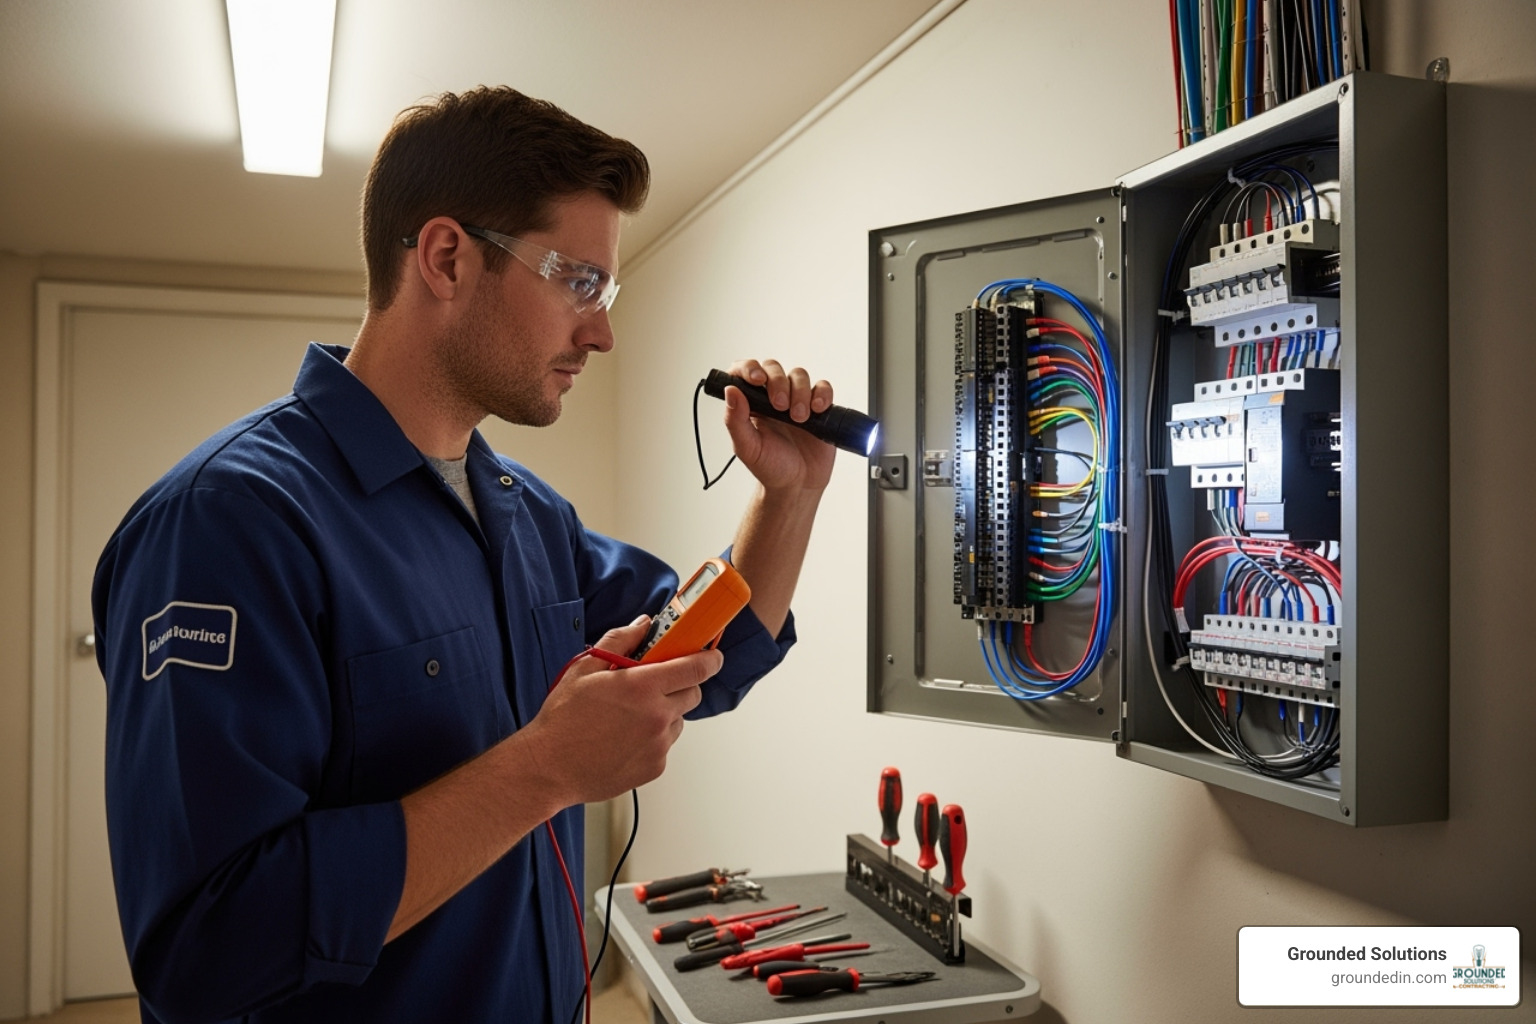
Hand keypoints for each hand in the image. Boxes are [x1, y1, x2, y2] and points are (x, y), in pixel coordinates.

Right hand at [522, 617, 720, 803]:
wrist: (548, 769)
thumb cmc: (562, 719)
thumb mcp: (584, 668)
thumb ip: (619, 641)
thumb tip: (644, 625)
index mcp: (642, 687)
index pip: (695, 668)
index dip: (709, 659)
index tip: (712, 656)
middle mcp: (657, 717)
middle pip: (693, 694)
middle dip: (681, 685)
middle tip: (656, 686)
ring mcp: (658, 745)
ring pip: (679, 721)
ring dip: (666, 713)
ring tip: (631, 717)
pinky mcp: (655, 768)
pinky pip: (665, 746)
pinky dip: (653, 739)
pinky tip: (624, 738)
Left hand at [721, 359, 837, 493]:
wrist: (798, 485)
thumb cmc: (770, 468)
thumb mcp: (747, 448)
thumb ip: (735, 420)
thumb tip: (731, 391)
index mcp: (751, 403)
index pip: (744, 372)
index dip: (749, 368)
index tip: (756, 379)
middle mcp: (772, 397)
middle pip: (773, 368)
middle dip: (777, 382)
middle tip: (780, 407)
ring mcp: (796, 400)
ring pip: (798, 375)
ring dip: (799, 392)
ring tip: (799, 419)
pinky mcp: (818, 407)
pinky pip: (822, 388)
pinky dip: (822, 394)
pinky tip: (817, 409)